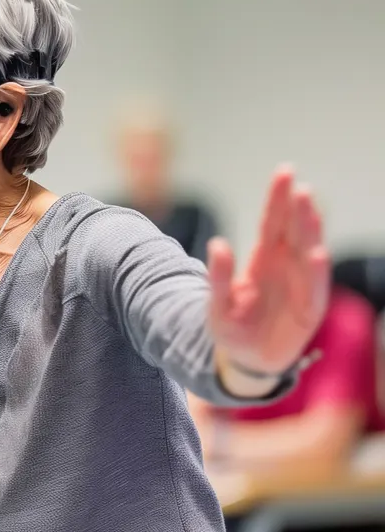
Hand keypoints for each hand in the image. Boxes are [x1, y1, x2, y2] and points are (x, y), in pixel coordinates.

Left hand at [206, 166, 329, 387]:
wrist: (246, 359)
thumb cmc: (232, 326)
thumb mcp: (216, 303)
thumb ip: (218, 276)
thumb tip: (216, 243)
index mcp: (264, 259)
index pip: (273, 222)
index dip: (278, 198)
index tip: (285, 172)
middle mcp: (286, 267)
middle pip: (294, 232)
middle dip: (297, 210)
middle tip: (300, 187)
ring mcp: (300, 286)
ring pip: (307, 254)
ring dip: (309, 233)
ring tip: (308, 212)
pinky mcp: (308, 310)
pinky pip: (313, 288)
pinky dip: (314, 272)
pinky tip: (315, 253)